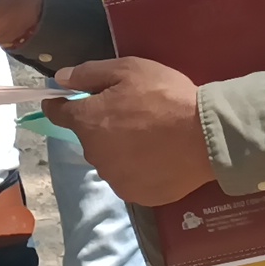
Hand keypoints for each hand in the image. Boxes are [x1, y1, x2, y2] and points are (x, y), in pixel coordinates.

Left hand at [46, 58, 214, 206]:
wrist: (206, 137)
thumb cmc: (165, 96)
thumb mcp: (128, 70)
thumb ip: (89, 73)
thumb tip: (60, 79)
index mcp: (88, 122)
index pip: (58, 114)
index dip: (61, 104)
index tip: (68, 100)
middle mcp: (94, 154)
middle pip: (89, 137)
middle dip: (101, 125)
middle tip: (131, 112)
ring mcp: (115, 178)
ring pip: (109, 159)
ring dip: (119, 149)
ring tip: (148, 137)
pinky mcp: (136, 195)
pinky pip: (129, 177)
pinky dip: (137, 168)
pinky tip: (157, 156)